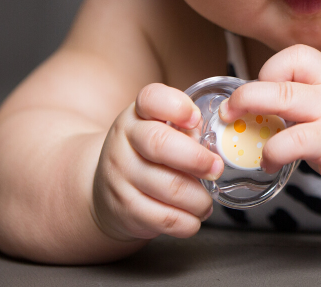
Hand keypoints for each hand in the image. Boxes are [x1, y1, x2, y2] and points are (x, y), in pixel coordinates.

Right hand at [92, 83, 223, 241]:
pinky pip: (165, 219)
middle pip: (161, 144)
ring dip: (199, 198)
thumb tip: (216, 145)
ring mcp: (121, 176)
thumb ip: (186, 129)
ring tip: (207, 200)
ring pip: (169, 188)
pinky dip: (189, 222)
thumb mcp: (159, 129)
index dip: (177, 106)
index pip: (152, 98)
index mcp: (138, 114)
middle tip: (217, 168)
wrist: (104, 190)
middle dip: (197, 159)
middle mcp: (124, 141)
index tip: (195, 118)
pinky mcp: (125, 210)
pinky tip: (194, 217)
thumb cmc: (146, 155)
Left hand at [221, 44, 320, 206]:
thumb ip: (312, 100)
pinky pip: (291, 140)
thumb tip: (269, 106)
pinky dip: (270, 151)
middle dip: (248, 89)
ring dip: (250, 109)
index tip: (261, 91)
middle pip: (284, 71)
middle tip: (230, 109)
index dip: (272, 68)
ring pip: (282, 97)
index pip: (298, 54)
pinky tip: (268, 162)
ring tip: (237, 128)